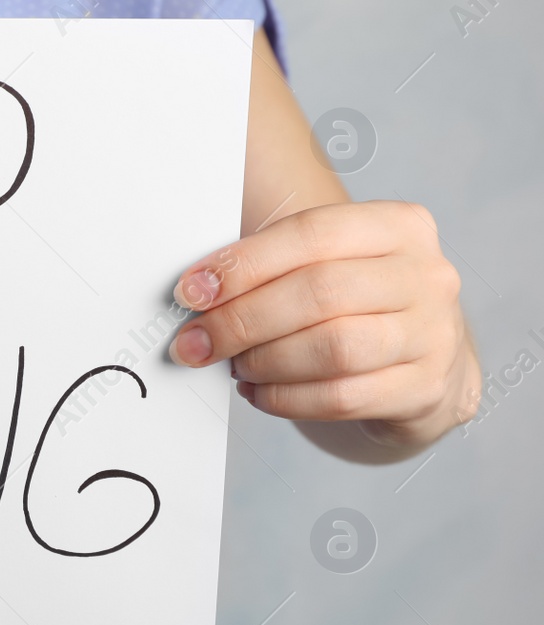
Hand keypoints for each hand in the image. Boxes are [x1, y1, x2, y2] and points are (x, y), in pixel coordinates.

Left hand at [168, 200, 480, 452]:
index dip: (244, 264)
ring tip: (234, 364)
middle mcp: (425, 276)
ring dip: (265, 361)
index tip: (191, 291)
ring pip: (333, 348)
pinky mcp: (425, 388)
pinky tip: (259, 391)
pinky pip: (341, 396)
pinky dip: (286, 398)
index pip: (311, 233)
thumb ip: (274, 265)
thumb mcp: (330, 264)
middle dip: (243, 320)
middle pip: (320, 293)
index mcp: (398, 226)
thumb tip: (198, 291)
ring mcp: (433, 334)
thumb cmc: (360, 304)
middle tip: (197, 342)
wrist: (430, 360)